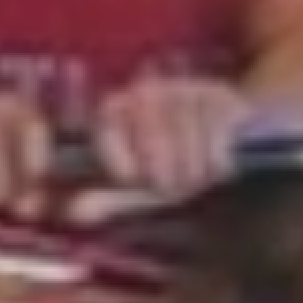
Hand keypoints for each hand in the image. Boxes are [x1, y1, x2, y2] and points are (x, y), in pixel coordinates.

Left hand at [92, 77, 250, 197]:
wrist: (229, 132)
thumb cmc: (177, 160)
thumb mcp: (142, 184)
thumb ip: (110, 199)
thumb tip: (72, 213)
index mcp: (117, 106)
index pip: (108, 132)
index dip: (123, 164)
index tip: (135, 178)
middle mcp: (147, 90)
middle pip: (152, 149)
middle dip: (167, 179)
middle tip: (175, 183)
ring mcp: (183, 89)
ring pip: (186, 151)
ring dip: (195, 174)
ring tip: (197, 172)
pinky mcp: (218, 95)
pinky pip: (215, 142)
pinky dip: (218, 164)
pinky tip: (217, 162)